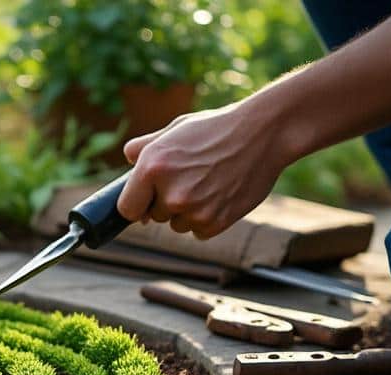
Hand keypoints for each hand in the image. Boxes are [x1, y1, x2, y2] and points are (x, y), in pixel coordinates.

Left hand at [116, 100, 293, 238]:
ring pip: (177, 224)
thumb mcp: (175, 129)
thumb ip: (145, 146)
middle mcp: (169, 193)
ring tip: (209, 182)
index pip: (126, 209)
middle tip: (191, 177)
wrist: (264, 133)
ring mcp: (193, 211)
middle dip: (166, 202)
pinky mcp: (214, 223)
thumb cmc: (217, 128)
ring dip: (187, 212)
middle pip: (154, 216)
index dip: (136, 204)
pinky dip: (207, 218)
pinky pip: (199, 231)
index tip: (144, 200)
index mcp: (151, 167)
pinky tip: (221, 193)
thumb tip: (127, 157)